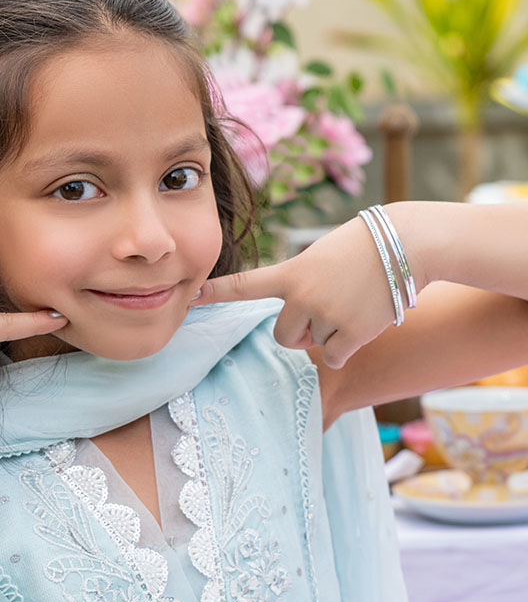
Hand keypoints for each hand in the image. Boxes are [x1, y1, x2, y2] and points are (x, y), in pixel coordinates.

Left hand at [194, 214, 425, 368]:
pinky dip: (346, 347)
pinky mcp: (350, 334)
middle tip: (327, 308)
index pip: (246, 286)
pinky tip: (362, 321)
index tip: (193, 298)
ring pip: (312, 345)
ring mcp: (325, 316)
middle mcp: (303, 297)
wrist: (407, 243)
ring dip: (329, 333)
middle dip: (301, 331)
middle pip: (283, 337)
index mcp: (292, 273)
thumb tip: (303, 333)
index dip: (218, 293)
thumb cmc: (364, 247)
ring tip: (352, 303)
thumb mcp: (321, 256)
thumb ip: (301, 285)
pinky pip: (333, 357)